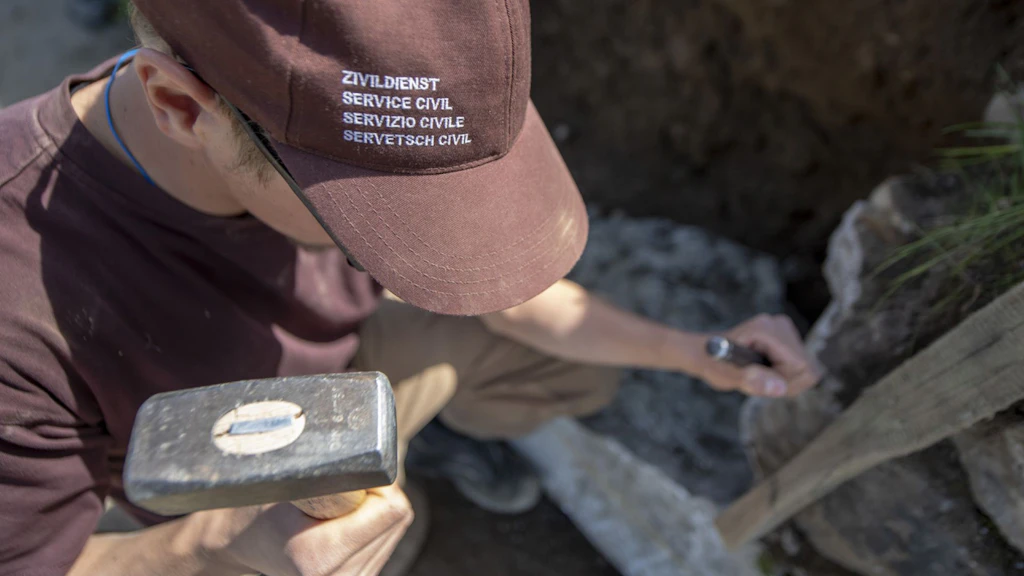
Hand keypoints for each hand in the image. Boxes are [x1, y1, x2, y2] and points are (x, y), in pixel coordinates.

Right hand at [196, 484, 412, 575]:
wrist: (245, 541)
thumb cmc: (257, 506)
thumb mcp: (281, 480)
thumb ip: (324, 472)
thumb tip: (363, 457)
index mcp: (317, 557)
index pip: (391, 508)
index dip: (373, 481)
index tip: (346, 475)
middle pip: (396, 516)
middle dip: (374, 493)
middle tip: (337, 489)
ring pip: (395, 527)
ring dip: (374, 509)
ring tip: (336, 508)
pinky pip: (388, 538)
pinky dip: (373, 524)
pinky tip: (343, 523)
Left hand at [698, 314, 822, 397]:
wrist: (705, 352)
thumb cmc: (713, 363)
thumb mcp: (729, 376)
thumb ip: (753, 380)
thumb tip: (780, 388)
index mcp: (766, 330)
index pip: (802, 366)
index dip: (787, 382)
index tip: (764, 382)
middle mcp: (779, 325)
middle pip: (806, 366)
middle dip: (785, 381)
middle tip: (758, 379)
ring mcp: (783, 328)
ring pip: (805, 366)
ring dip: (783, 378)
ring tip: (757, 374)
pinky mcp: (785, 336)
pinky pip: (798, 364)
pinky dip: (783, 373)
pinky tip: (763, 369)